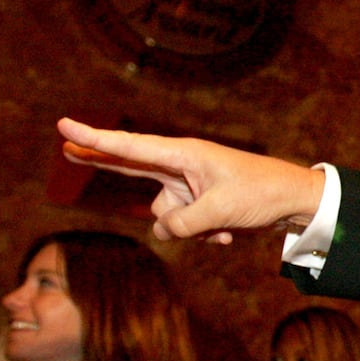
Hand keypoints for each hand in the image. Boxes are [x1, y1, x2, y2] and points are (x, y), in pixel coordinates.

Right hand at [57, 118, 324, 243]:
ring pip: (164, 217)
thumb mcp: (218, 212)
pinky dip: (202, 233)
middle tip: (64, 148)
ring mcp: (188, 186)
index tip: (64, 127)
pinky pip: (183, 227)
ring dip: (189, 228)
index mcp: (184, 154)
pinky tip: (228, 232)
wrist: (295, 202)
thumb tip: (162, 230)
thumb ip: (181, 223)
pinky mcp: (198, 203)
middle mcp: (181, 166)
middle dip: (101, 162)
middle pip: (130, 166)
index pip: (130, 148)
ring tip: (224, 223)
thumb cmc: (260, 195)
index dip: (94, 141)